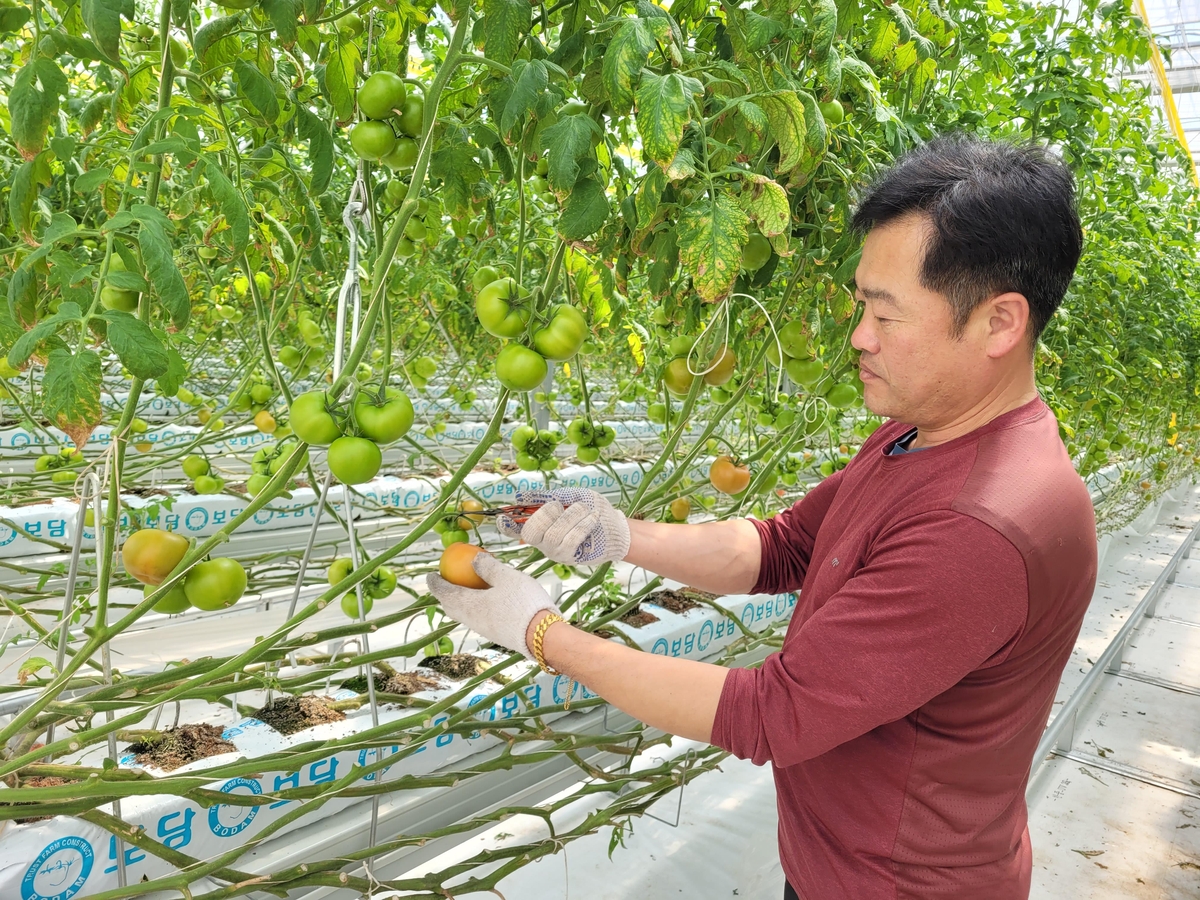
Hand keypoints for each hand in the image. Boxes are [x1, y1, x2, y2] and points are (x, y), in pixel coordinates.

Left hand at [426, 552, 560, 658]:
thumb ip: (488, 567)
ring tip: (466, 590)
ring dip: (460, 602)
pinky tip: (488, 601)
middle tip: (446, 582)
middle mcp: (473, 620)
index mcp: (470, 605)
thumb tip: (473, 560)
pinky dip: (475, 608)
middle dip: (446, 595)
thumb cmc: (523, 602)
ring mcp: (484, 629)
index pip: (445, 593)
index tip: (431, 575)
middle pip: (452, 607)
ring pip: (464, 615)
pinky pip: (478, 619)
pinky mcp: (497, 635)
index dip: (436, 584)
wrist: (543, 636)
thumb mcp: (507, 577)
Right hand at [496, 488, 630, 564]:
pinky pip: (569, 542)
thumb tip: (521, 497)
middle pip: (531, 532)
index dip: (506, 525)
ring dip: (571, 517)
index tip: (501, 517)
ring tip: (584, 510)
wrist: (613, 525)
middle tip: (560, 506)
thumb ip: (547, 497)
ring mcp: (555, 552)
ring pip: (553, 535)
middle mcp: (542, 541)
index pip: (515, 529)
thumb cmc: (590, 508)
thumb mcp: (569, 496)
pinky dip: (582, 526)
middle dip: (545, 514)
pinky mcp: (570, 558)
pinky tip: (591, 519)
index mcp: (539, 525)